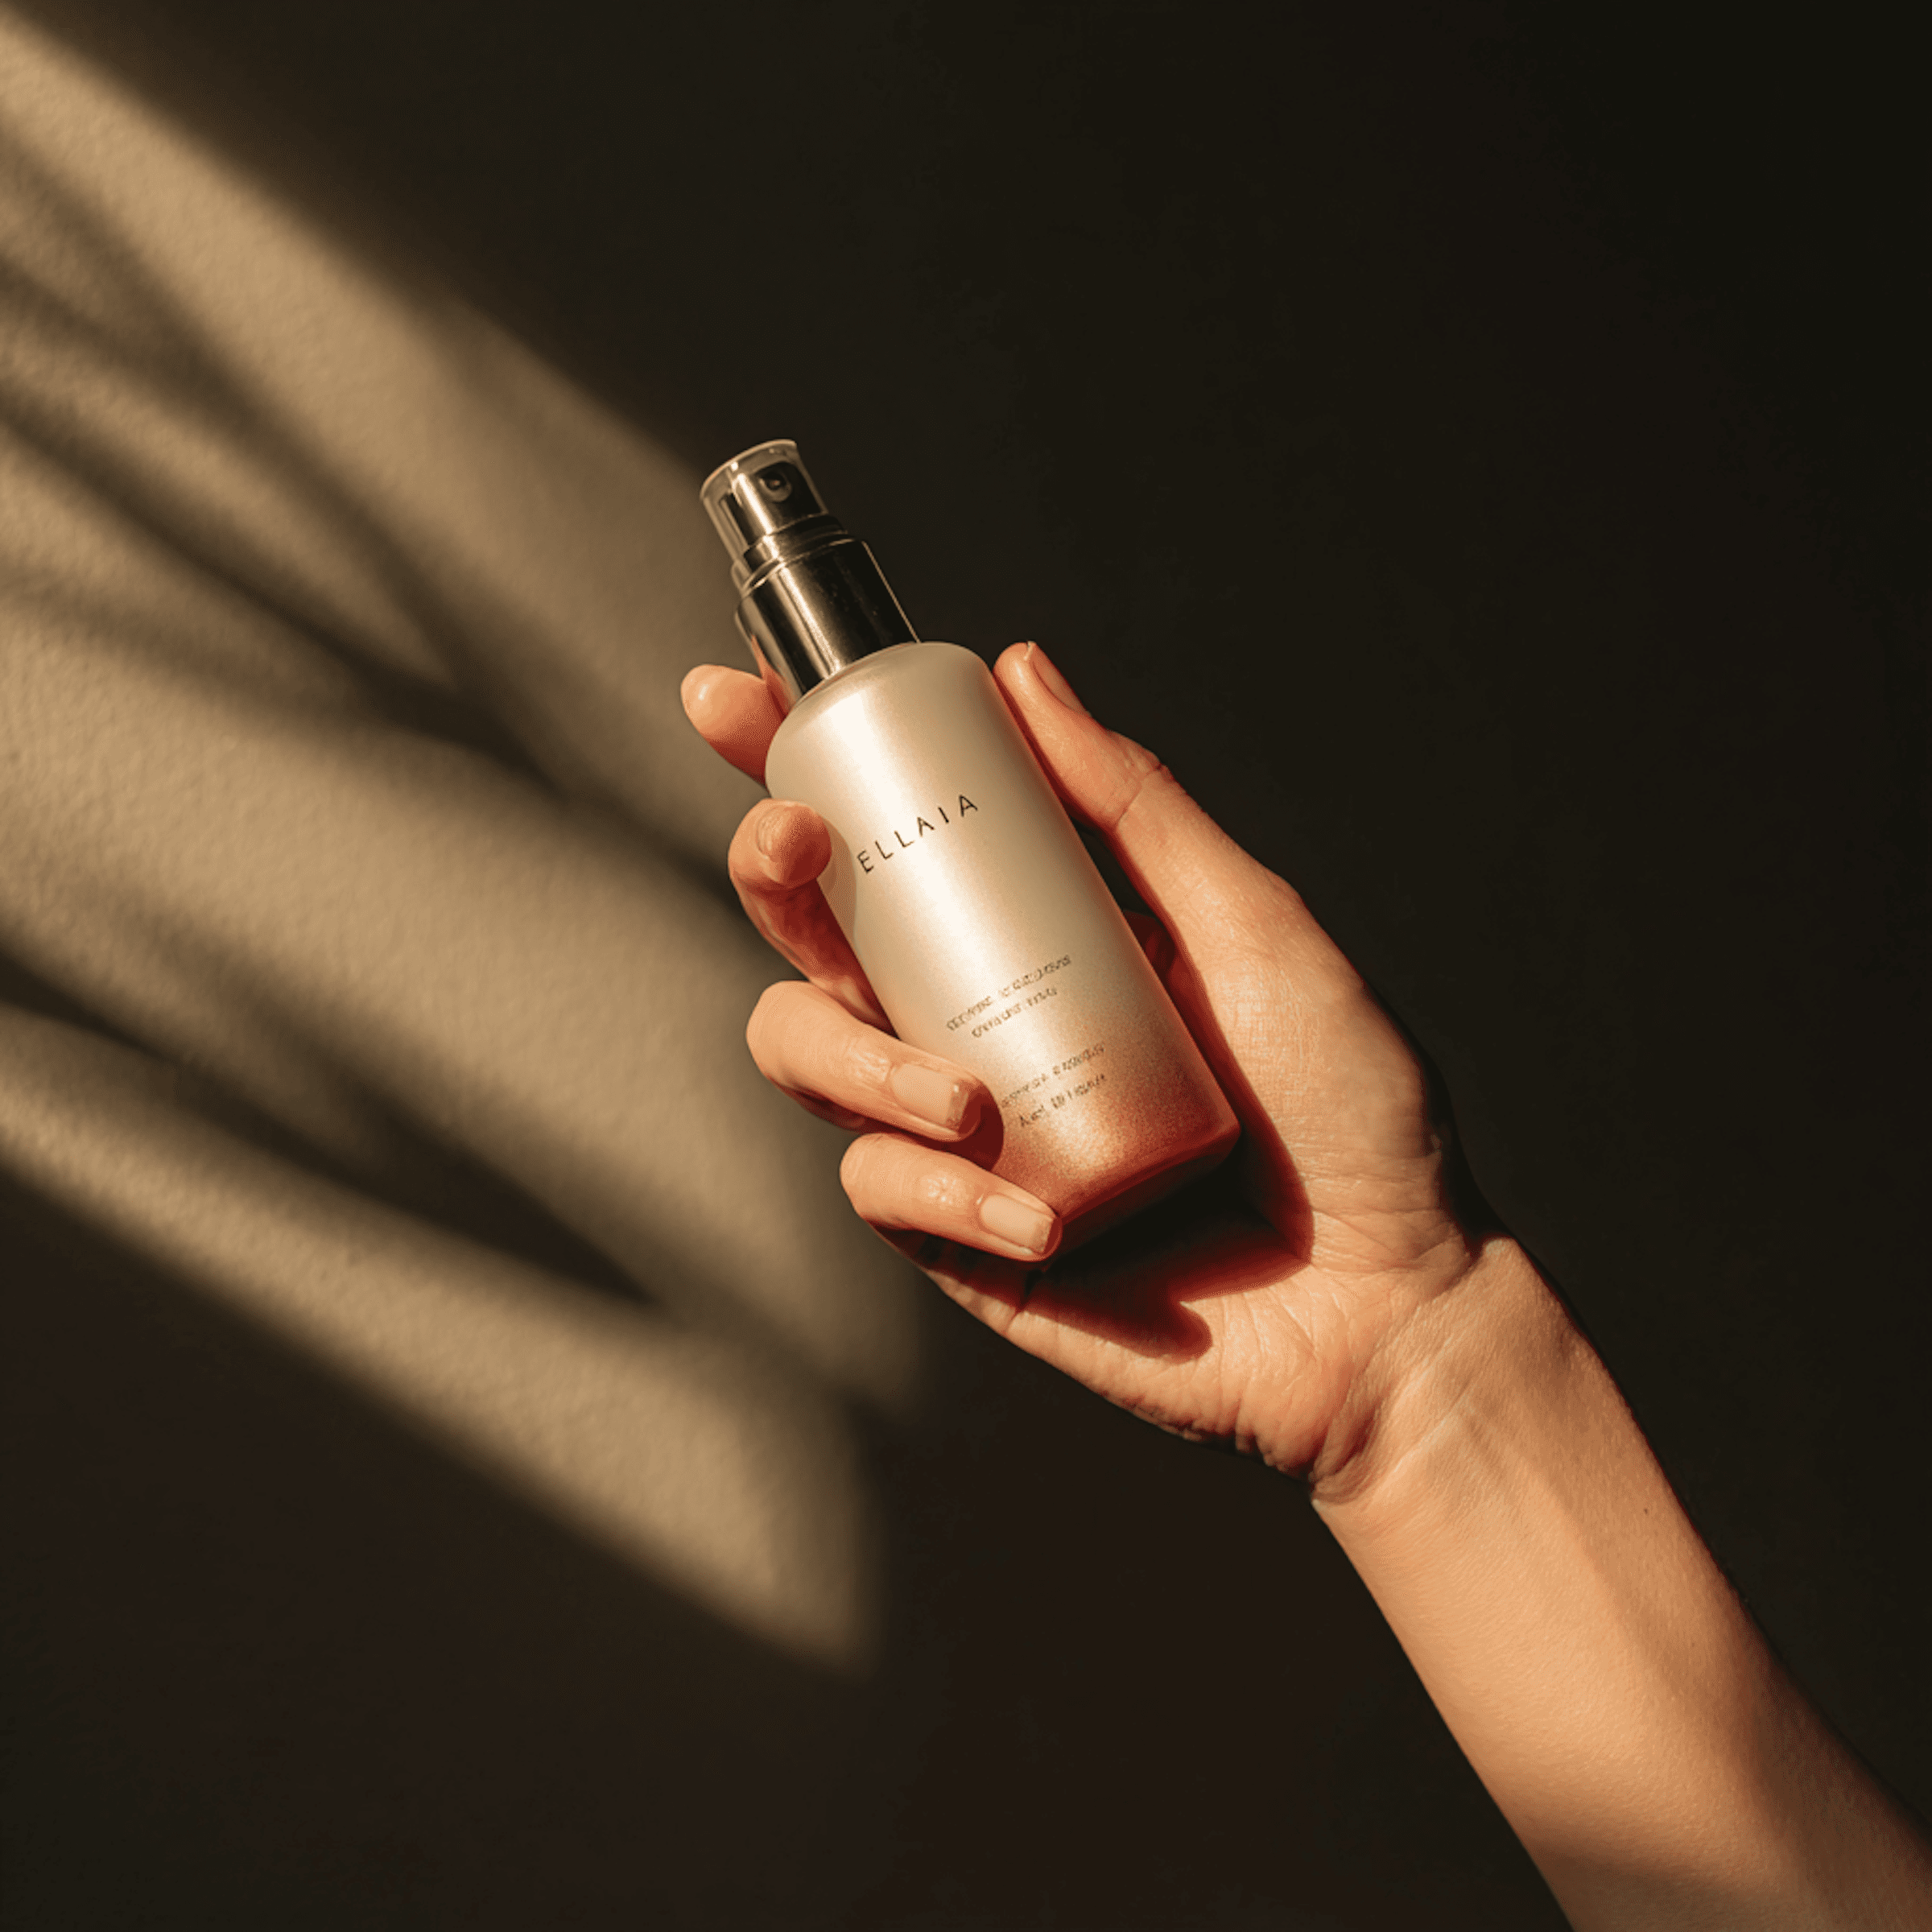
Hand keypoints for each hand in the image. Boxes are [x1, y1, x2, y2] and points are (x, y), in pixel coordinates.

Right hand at [681, 641, 1486, 1474]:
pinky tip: (1042, 1217)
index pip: (894, 831)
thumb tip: (1023, 670)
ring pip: (806, 1054)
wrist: (1385, 1302)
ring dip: (858, 1062)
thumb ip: (1133, 805)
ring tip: (967, 1103)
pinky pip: (880, 1191)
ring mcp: (960, 1129)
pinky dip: (946, 1194)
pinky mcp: (959, 1234)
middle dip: (770, 874)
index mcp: (1036, 931)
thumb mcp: (1249, 924)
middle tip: (802, 848)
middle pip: (809, 930)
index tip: (740, 694)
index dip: (795, 760)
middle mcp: (978, 1016)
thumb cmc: (1345, 1109)